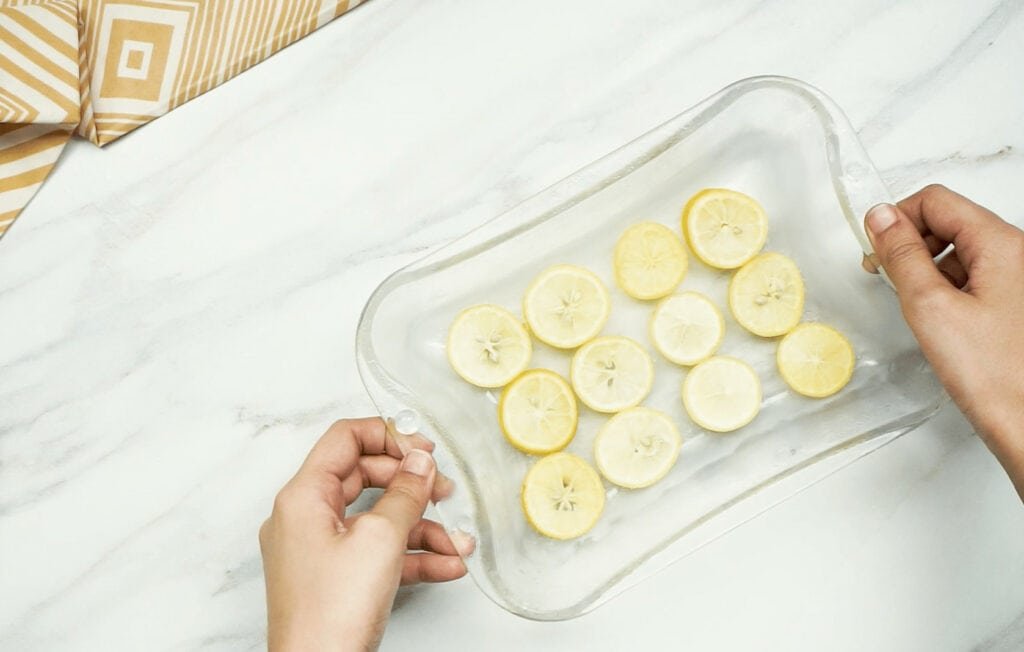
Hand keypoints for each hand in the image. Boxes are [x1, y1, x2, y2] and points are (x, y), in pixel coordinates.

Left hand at [259, 418, 473, 650]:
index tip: (423, 449)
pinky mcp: (334, 578)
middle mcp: (304, 518)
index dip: (388, 435)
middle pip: (364, 477)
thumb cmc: (330, 613)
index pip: (344, 438)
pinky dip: (412, 556)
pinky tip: (448, 564)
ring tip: (459, 541)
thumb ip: (405, 493)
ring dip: (422, 528)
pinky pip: (377, 553)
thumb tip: (419, 462)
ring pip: (377, 520)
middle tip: (444, 489)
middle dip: (412, 484)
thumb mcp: (381, 539)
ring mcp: (319, 550)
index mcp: (303, 497)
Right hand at [863, 185, 1023, 496]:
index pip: (937, 200)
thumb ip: (902, 255)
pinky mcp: (1017, 304)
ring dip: (929, 269)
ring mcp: (1021, 280)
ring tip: (916, 306)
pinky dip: (949, 290)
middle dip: (911, 243)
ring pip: (962, 252)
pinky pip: (976, 278)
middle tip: (886, 276)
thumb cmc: (997, 376)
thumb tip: (881, 217)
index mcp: (1003, 244)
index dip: (897, 218)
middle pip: (951, 222)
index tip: (874, 247)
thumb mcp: (931, 307)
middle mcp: (1019, 254)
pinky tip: (940, 322)